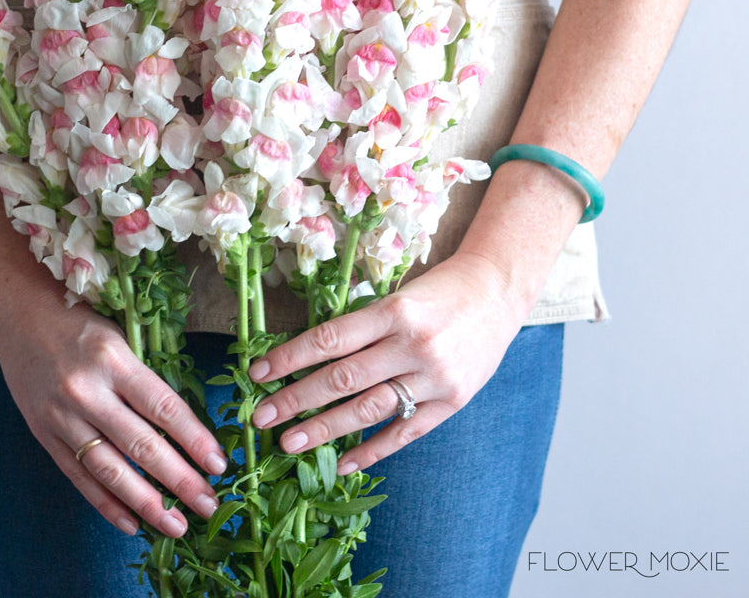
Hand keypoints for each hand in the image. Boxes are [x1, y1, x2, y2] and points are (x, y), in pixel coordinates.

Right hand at [0, 289, 225, 537]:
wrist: (19, 315)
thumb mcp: (120, 336)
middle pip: (140, 445)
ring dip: (146, 503)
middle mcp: (87, 391)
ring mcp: (62, 416)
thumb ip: (144, 377)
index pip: (163, 407)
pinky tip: (131, 524)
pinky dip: (106, 503)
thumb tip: (185, 425)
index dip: (194, 439)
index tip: (219, 465)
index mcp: (114, 359)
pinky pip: (79, 476)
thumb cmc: (80, 321)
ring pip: (110, 469)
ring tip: (177, 526)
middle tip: (209, 505)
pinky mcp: (43, 434)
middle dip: (179, 480)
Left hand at [248, 252, 526, 473]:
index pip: (330, 339)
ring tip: (289, 442)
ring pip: (369, 409)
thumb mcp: (396, 295)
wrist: (496, 292)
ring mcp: (434, 378)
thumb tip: (308, 357)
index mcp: (393, 311)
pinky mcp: (451, 402)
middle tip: (261, 417)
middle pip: (343, 378)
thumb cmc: (437, 290)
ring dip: (325, 429)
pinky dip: (373, 451)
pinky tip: (344, 464)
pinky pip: (405, 433)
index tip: (257, 374)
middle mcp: (412, 345)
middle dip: (296, 399)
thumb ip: (362, 325)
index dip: (290, 358)